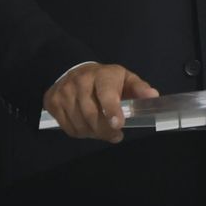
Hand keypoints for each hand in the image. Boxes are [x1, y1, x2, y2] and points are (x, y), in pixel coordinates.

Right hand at [42, 62, 159, 142]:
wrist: (73, 70)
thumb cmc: (105, 80)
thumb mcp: (125, 79)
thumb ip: (139, 88)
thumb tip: (153, 96)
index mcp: (102, 75)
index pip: (106, 92)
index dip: (112, 109)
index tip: (118, 124)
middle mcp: (80, 81)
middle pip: (92, 114)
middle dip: (105, 130)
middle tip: (115, 135)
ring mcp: (64, 91)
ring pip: (80, 124)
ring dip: (93, 133)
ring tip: (101, 129)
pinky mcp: (52, 101)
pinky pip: (68, 128)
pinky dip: (80, 132)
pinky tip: (87, 126)